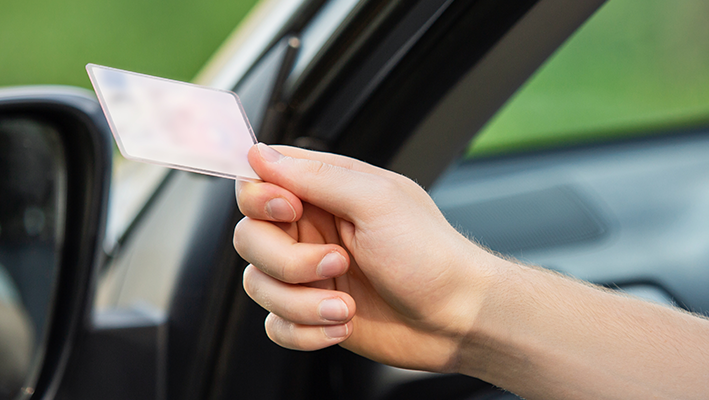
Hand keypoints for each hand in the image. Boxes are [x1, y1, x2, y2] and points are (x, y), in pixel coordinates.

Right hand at [233, 144, 502, 371]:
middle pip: (250, 238)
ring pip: (259, 286)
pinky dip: (304, 331)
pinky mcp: (312, 315)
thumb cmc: (431, 255)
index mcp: (326, 193)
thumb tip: (260, 153)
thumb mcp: (376, 202)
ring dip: (300, 304)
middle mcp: (312, 231)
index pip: (258, 183)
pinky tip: (341, 326)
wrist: (459, 319)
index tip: (290, 210)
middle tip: (337, 264)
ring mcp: (310, 275)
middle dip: (287, 261)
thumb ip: (315, 176)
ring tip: (344, 308)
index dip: (261, 198)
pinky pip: (275, 325)